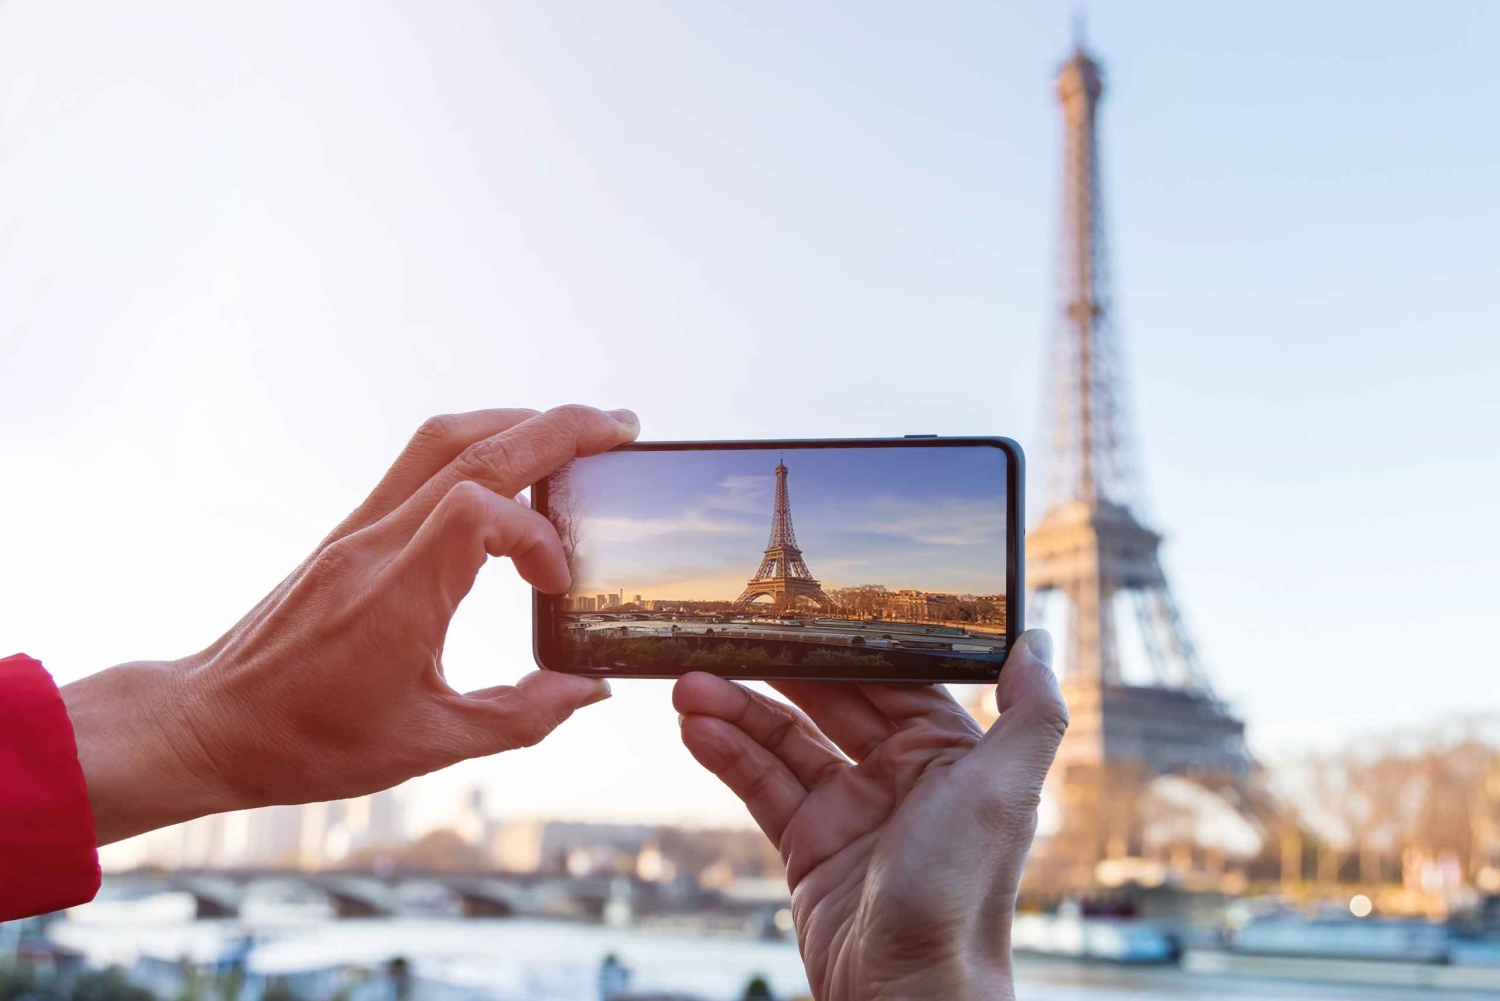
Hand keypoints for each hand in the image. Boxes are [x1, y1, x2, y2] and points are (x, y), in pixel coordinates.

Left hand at [63, 404, 638, 844]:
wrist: (211, 724)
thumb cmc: (309, 743)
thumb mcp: (428, 745)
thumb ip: (521, 716)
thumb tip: (589, 690)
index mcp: (397, 596)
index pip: (481, 510)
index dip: (538, 536)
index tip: (559, 587)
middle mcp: (376, 545)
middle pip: (473, 447)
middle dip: (558, 427)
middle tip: (623, 429)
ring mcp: (358, 530)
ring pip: (443, 438)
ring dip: (516, 422)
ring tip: (575, 434)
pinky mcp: (350, 533)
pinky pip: (419, 462)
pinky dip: (479, 444)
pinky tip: (513, 466)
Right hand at [673, 631, 1065, 1000]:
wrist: (907, 995)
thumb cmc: (961, 894)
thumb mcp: (1005, 792)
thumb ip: (1030, 713)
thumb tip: (1039, 639)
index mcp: (947, 752)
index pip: (886, 678)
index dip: (840, 645)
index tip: (797, 612)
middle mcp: (899, 775)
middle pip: (827, 703)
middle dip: (775, 672)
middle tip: (726, 640)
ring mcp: (850, 810)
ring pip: (785, 742)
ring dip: (737, 711)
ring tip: (688, 687)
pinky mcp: (809, 846)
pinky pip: (763, 788)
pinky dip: (729, 756)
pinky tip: (698, 730)